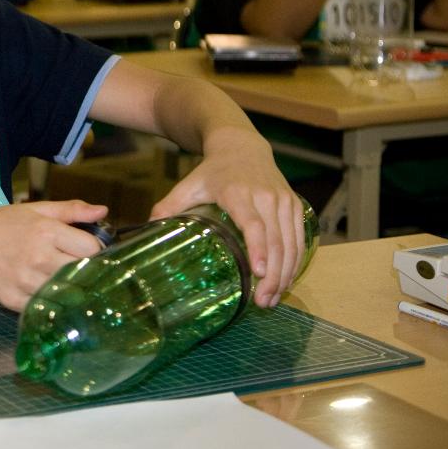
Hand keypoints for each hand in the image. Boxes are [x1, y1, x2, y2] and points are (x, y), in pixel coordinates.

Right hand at [0, 200, 107, 312]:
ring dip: (69, 288)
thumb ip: (70, 210)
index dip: (93, 249)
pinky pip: (47, 308)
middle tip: (76, 267)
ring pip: (68, 293)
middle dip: (85, 270)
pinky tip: (45, 293)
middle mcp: (40, 257)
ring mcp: (28, 281)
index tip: (85, 251)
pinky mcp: (17, 301)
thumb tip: (102, 212)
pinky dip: (50, 303)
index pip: (92, 248)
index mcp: (47, 231)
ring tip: (59, 279)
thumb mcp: (34, 210)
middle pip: (84, 272)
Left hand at [151, 128, 304, 307]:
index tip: (258, 273)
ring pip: (291, 243)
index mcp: (238, 193)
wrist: (241, 146)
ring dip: (286, 274)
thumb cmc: (212, 171)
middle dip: (272, 275)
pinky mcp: (295, 205)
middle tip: (263, 302)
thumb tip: (148, 226)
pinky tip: (286, 280)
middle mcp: (265, 197)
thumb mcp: (189, 184)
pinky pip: (300, 238)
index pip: (253, 224)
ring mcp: (283, 201)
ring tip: (273, 299)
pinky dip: (295, 262)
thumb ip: (169, 205)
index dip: (257, 249)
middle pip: (275, 240)